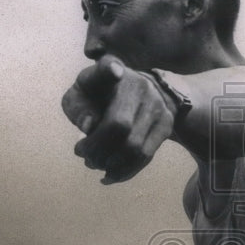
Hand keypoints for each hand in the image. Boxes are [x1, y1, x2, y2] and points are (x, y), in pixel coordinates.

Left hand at [64, 56, 175, 183]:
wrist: (138, 90)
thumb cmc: (97, 94)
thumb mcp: (80, 94)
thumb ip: (78, 107)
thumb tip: (88, 127)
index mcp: (111, 72)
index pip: (110, 68)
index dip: (111, 69)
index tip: (114, 71)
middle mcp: (140, 85)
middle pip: (119, 125)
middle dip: (96, 149)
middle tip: (83, 155)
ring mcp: (157, 106)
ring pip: (135, 147)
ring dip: (110, 164)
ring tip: (94, 164)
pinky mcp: (166, 125)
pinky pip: (146, 156)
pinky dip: (125, 171)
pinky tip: (108, 176)